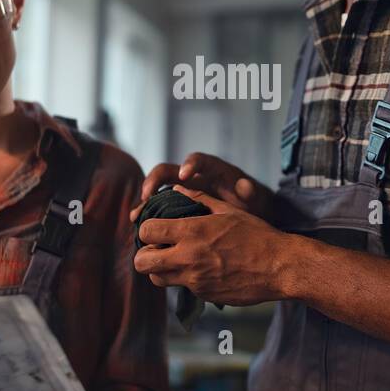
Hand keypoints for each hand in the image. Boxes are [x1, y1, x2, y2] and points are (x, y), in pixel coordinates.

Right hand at [130, 153, 274, 223]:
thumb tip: (245, 185)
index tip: (184, 175)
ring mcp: (180, 191)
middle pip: (168, 170)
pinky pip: (158, 208)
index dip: (190, 164)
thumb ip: (249, 191)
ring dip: (146, 201)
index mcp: (211, 169)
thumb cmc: (249, 203)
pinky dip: (149, 217)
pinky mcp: (175, 206)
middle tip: (147, 194)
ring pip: (157, 190)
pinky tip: (139, 230)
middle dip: (155, 180)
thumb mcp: (253, 198)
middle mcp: (192, 176)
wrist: (246, 214)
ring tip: (136, 216)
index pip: (198, 160)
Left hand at [133, 185, 290, 307]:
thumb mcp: (228, 210)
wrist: (280, 267)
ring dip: (160, 269)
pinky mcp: (204, 294)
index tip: (154, 228)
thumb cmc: (257, 235)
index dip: (145, 228)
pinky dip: (184, 279)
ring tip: (174, 260)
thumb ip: (198, 198)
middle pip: (142, 262)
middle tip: (156, 248)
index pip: (146, 230)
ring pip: (156, 279)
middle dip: (144, 253)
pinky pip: (182, 287)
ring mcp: (195, 279)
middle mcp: (188, 257)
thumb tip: (177, 189)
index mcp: (192, 231)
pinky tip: (201, 269)